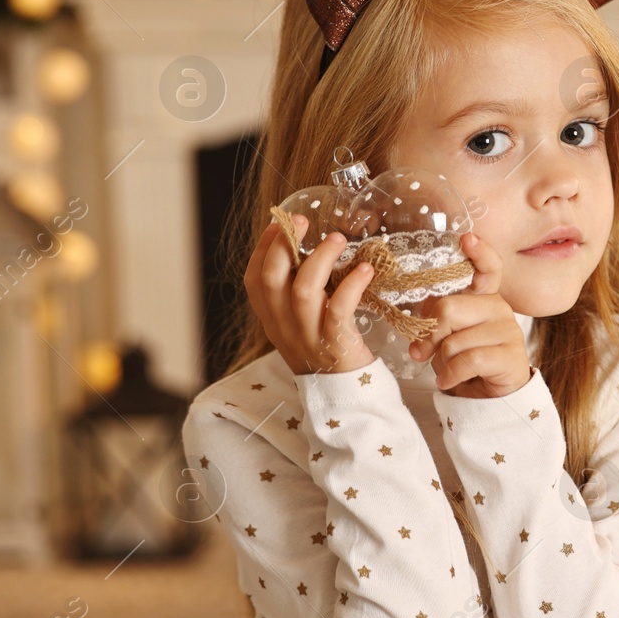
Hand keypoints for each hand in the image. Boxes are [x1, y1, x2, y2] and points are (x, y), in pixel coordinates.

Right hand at [244, 214, 377, 376]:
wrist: (344, 396)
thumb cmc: (327, 351)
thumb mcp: (301, 325)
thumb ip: (298, 296)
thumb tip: (309, 253)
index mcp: (272, 320)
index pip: (253, 280)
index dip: (263, 248)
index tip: (279, 223)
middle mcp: (283, 327)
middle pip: (273, 279)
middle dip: (285, 244)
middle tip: (304, 220)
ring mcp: (307, 336)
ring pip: (303, 290)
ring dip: (321, 258)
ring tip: (338, 239)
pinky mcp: (335, 344)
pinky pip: (339, 309)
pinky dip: (352, 285)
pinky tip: (365, 270)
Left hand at [407, 231, 532, 398]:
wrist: (489, 396)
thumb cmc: (466, 359)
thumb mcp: (447, 335)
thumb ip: (435, 321)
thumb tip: (416, 332)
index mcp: (483, 298)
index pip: (489, 268)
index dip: (479, 252)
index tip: (466, 238)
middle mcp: (499, 308)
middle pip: (449, 308)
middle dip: (430, 334)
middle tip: (422, 352)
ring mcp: (508, 331)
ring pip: (454, 341)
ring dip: (441, 362)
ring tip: (446, 369)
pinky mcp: (510, 356)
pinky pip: (467, 361)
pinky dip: (450, 375)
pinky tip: (449, 381)